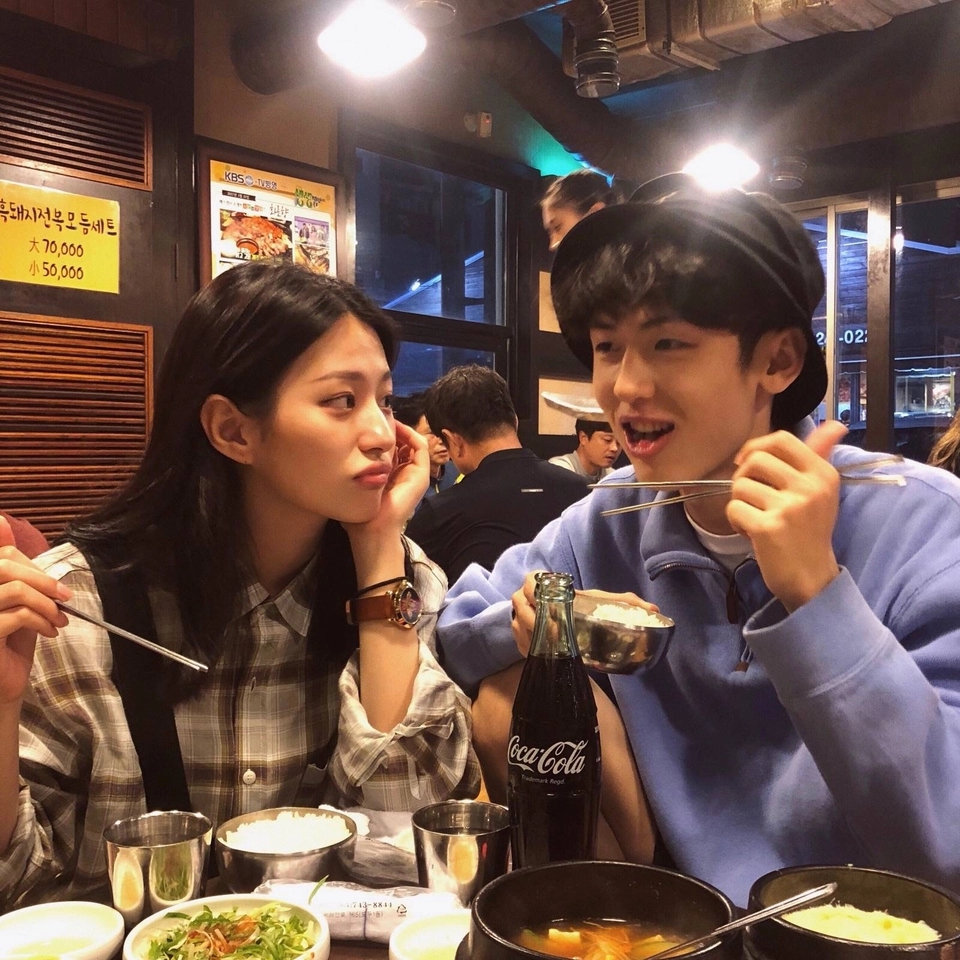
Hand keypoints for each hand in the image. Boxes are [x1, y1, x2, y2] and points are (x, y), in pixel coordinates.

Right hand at [0, 517, 68, 704]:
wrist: (5, 686)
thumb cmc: (10, 642)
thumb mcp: (16, 599)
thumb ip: (11, 568)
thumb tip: (0, 521)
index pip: (2, 555)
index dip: (31, 565)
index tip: (53, 585)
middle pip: (4, 566)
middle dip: (42, 580)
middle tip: (64, 598)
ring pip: (13, 589)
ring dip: (46, 603)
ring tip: (59, 619)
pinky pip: (17, 615)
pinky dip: (42, 621)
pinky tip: (50, 633)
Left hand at [343, 421, 428, 575]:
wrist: (371, 531)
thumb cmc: (360, 512)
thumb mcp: (354, 483)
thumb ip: (353, 469)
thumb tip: (339, 448)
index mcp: (391, 474)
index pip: (392, 446)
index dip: (382, 433)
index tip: (366, 423)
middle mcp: (405, 472)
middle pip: (403, 442)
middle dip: (391, 427)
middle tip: (377, 416)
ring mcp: (415, 474)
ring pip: (413, 441)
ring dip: (401, 428)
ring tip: (386, 419)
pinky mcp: (421, 475)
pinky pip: (421, 446)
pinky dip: (409, 434)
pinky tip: (394, 428)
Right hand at [510, 572, 658, 656]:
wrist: (560, 621)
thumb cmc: (580, 606)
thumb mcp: (599, 601)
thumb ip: (624, 602)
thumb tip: (654, 609)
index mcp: (544, 582)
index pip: (531, 580)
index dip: (536, 593)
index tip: (553, 610)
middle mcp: (526, 596)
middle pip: (521, 605)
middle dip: (536, 621)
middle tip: (555, 635)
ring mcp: (518, 616)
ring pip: (518, 625)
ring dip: (533, 637)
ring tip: (552, 647)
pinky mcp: (516, 634)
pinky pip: (518, 641)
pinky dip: (529, 648)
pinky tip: (544, 654)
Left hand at [726, 420, 847, 611]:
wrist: (811, 578)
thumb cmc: (810, 531)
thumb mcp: (820, 491)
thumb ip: (819, 455)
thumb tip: (835, 425)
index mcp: (822, 473)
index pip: (781, 439)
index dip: (755, 446)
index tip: (747, 463)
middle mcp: (810, 487)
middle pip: (755, 460)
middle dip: (744, 477)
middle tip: (752, 497)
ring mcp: (790, 507)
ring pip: (740, 485)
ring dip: (740, 502)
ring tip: (756, 517)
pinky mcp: (769, 527)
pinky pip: (733, 509)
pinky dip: (735, 521)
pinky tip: (751, 533)